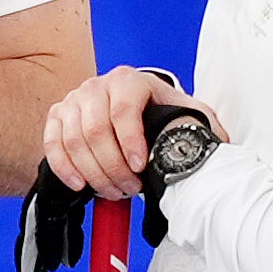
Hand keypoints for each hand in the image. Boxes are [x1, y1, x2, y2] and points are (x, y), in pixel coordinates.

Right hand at [42, 67, 192, 199]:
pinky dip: (64, 166)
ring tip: (112, 191)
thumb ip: (205, 126)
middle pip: (96, 130)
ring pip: (73, 140)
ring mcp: (74, 100)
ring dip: (93, 173)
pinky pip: (52, 143)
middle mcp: (97, 86)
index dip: (130, 142)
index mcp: (129, 80)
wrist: (136, 103)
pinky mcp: (58, 116)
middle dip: (113, 167)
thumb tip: (220, 145)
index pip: (123, 110)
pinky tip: (80, 184)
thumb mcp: (186, 112)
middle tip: (130, 189)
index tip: (140, 167)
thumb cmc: (161, 110)